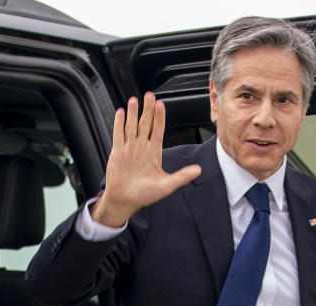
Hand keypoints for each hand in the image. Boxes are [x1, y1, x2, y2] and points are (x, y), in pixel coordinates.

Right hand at [91, 92, 201, 227]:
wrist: (125, 201)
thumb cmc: (144, 195)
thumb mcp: (166, 185)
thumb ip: (182, 176)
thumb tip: (198, 170)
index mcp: (154, 153)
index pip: (158, 130)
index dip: (160, 117)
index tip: (161, 105)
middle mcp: (141, 148)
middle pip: (145, 123)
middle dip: (147, 109)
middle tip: (149, 95)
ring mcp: (129, 149)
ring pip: (131, 126)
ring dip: (133, 113)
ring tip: (135, 100)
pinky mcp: (117, 152)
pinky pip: (118, 134)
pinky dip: (119, 123)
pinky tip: (121, 113)